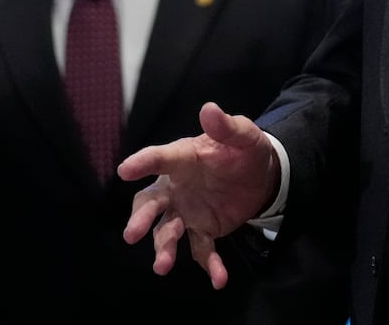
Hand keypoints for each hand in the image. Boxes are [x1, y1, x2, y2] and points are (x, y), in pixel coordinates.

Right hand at [119, 102, 279, 288]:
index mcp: (182, 159)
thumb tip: (208, 108)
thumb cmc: (244, 151)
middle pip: (150, 204)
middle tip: (133, 234)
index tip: (125, 169)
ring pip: (168, 232)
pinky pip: (202, 249)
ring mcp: (187, 212)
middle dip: (141, 219)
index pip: (160, 159)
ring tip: (163, 266)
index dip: (143, 163)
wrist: (263, 176)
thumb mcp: (243, 136)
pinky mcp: (204, 230)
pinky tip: (219, 279)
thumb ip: (226, 127)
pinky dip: (209, 265)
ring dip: (164, 248)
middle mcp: (176, 188)